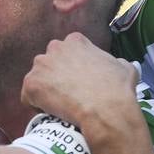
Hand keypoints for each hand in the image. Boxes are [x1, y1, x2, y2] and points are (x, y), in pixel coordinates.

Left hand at [21, 32, 138, 127]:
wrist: (106, 110)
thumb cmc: (117, 89)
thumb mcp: (125, 67)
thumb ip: (116, 62)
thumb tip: (118, 66)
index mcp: (75, 41)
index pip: (66, 51)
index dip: (69, 68)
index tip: (76, 82)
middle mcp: (54, 48)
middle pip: (49, 63)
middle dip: (54, 76)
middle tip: (66, 94)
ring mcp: (41, 66)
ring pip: (37, 79)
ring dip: (44, 90)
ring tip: (57, 106)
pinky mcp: (31, 84)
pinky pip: (28, 97)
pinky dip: (35, 105)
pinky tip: (49, 113)